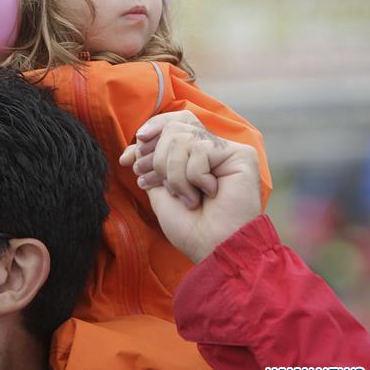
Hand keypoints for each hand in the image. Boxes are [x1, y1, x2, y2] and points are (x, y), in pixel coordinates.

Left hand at [119, 113, 262, 262]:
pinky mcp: (241, 155)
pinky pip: (201, 149)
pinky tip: (209, 194)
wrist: (212, 247)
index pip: (170, 123)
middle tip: (163, 186)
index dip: (148, 134)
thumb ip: (149, 161)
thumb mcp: (158, 189)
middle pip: (173, 128)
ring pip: (182, 138)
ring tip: (188, 197)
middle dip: (158, 160)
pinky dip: (194, 176)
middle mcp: (210, 148)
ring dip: (175, 174)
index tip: (128, 161)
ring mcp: (226, 150)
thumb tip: (137, 141)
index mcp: (192, 155)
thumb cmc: (189, 226)